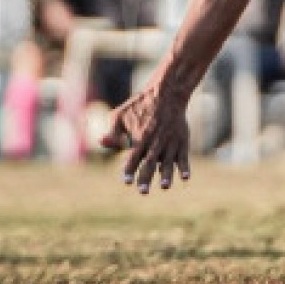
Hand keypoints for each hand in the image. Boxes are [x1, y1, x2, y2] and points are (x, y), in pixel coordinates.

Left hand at [101, 79, 192, 194]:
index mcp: (140, 137)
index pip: (133, 156)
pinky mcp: (182, 140)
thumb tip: (99, 141)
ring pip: (168, 160)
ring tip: (164, 186)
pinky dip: (184, 166)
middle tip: (142, 191)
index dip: (130, 168)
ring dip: (167, 174)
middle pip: (150, 162)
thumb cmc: (139, 106)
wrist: (167, 92)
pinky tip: (185, 177)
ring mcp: (170, 141)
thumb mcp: (120, 115)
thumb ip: (112, 132)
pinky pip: (184, 155)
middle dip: (146, 177)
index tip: (126, 181)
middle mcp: (156, 141)